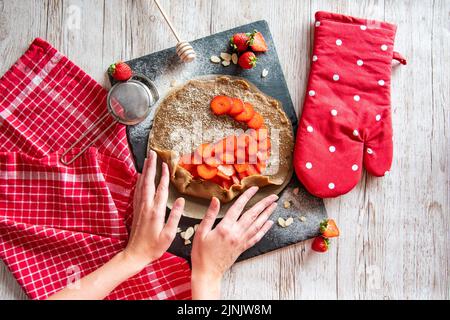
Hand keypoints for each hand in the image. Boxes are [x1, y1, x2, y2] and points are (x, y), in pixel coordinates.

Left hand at [123, 150, 184, 268]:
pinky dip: (139, 181)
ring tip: (147, 160)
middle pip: (149, 182)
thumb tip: (181, 200)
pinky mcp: (136, 210)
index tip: (166, 164)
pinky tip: (140, 177)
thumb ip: (175, 216)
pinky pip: (137, 191)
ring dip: (145, 171)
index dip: (164, 176)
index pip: (161, 189)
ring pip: (142, 185)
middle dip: (151, 167)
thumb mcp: (169, 234)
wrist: (135, 254)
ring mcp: (140, 207)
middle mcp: (146, 206)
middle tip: (152, 154)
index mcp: (156, 211)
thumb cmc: (154, 247)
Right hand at [191, 186, 277, 298]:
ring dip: (267, 214)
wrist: (207, 272)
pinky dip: (264, 229)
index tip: (255, 188)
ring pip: (257, 225)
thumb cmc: (201, 252)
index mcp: (225, 227)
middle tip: (273, 196)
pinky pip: (257, 237)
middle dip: (264, 204)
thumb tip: (215, 200)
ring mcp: (241, 241)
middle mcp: (236, 233)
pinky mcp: (243, 248)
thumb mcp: (201, 232)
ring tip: (274, 205)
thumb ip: (210, 215)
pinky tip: (269, 223)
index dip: (247, 196)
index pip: (239, 207)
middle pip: (253, 215)